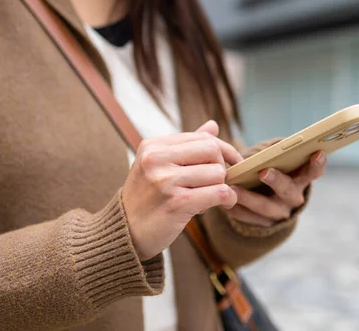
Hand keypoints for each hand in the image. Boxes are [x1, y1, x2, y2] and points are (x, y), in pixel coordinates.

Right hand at [122, 120, 241, 260]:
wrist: (126, 233)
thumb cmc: (147, 198)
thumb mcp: (159, 166)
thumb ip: (187, 146)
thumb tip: (213, 125)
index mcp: (153, 146)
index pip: (202, 137)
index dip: (223, 150)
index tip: (232, 162)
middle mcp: (156, 159)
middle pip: (212, 151)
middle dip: (222, 167)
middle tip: (217, 183)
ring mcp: (166, 181)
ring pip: (218, 173)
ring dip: (222, 186)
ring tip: (210, 197)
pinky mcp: (178, 203)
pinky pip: (219, 192)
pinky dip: (229, 198)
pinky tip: (224, 204)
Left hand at [224, 151, 326, 226]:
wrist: (266, 201)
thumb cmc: (272, 170)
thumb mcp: (278, 162)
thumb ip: (274, 152)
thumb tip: (236, 134)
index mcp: (301, 179)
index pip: (314, 172)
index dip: (317, 163)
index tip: (317, 152)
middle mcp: (293, 198)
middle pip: (287, 190)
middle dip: (276, 180)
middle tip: (263, 171)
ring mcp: (279, 213)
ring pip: (265, 208)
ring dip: (249, 198)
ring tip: (233, 189)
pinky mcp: (262, 225)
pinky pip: (248, 218)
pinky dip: (236, 209)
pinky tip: (224, 201)